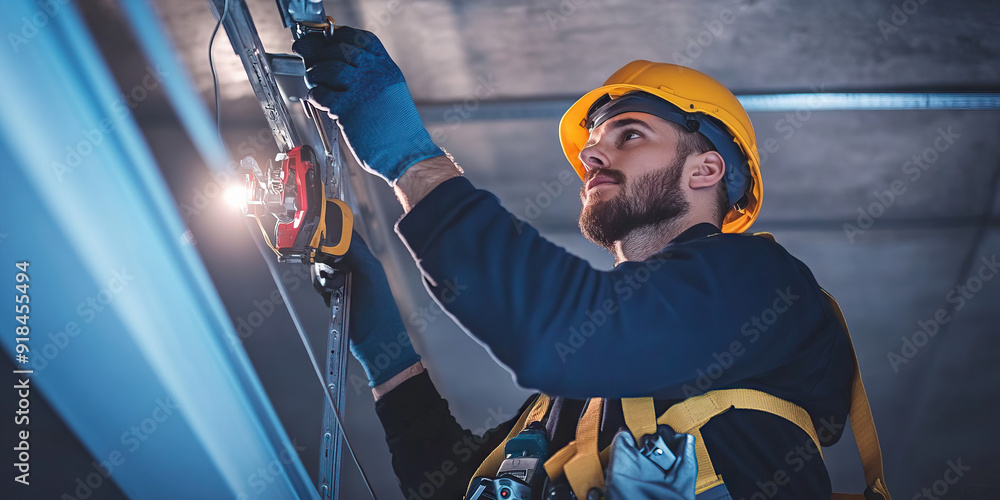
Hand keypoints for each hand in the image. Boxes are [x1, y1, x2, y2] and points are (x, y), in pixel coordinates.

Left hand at [293, 27, 443, 183]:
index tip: (327, 37)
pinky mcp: (348, 109)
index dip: (339, 35)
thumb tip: (339, 66)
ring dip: (314, 73)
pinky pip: (322, 94)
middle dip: (318, 50)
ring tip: (313, 79)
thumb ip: (370, 78)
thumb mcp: (391, 93)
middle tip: (307, 53)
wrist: (406, 154)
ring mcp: (361, 90)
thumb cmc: (398, 130)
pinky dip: (315, 94)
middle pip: (339, 49)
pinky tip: (317, 99)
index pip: (360, 39)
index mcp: (387, 69)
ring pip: (327, 68)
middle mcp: (375, 75)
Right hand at [313, 231, 420, 386]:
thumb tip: (337, 232)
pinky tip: (333, 300)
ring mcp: (343, 279)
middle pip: (325, 250)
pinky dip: (323, 291)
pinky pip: (319, 284)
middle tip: (336, 276)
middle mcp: (353, 265)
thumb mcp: (369, 272)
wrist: (374, 339)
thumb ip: (353, 250)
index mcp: (364, 256)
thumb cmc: (379, 308)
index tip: (323, 243)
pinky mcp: (334, 293)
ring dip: (324, 280)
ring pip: (319, 268)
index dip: (330, 235)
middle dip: (325, 263)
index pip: (342, 234)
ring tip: (336, 291)